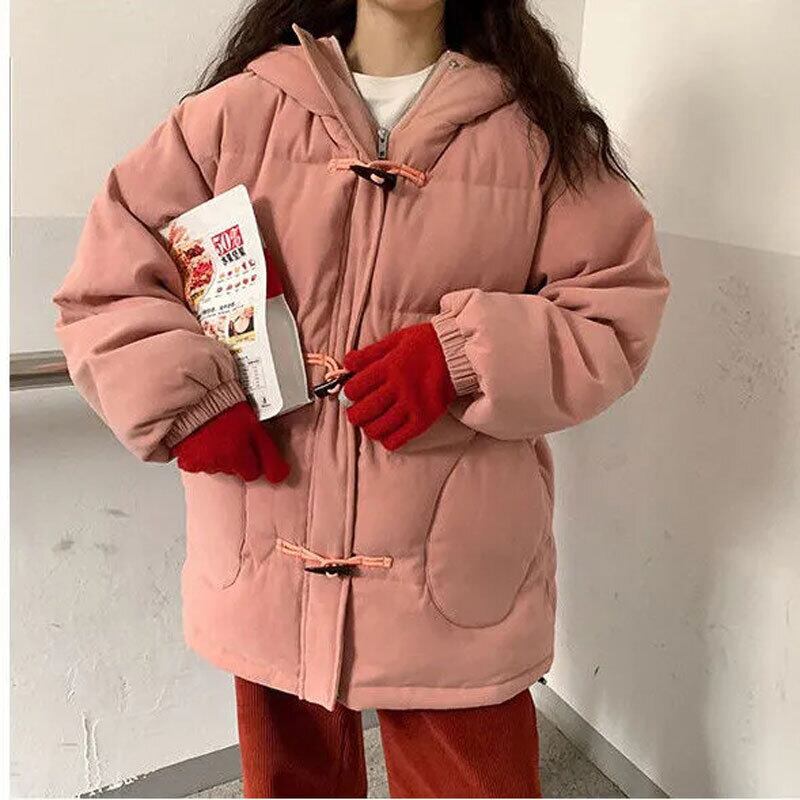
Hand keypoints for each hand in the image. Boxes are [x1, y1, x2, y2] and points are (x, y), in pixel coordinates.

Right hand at [171, 401, 288, 482]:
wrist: (195, 399)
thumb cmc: (225, 408)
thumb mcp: (255, 428)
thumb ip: (269, 455)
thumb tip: (280, 476)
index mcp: (238, 458)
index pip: (251, 473)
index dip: (252, 459)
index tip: (249, 447)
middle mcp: (220, 464)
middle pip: (233, 469)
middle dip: (234, 455)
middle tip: (231, 434)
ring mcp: (202, 463)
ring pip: (215, 465)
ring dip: (216, 453)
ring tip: (216, 433)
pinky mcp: (186, 460)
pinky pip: (195, 462)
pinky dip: (198, 454)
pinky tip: (201, 439)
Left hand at [343, 323, 456, 450]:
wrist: (457, 354)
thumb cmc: (425, 344)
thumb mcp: (395, 340)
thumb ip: (370, 353)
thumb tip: (347, 362)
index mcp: (390, 366)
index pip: (356, 388)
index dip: (348, 393)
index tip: (350, 394)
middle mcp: (399, 388)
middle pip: (364, 411)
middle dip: (353, 414)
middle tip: (355, 412)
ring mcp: (412, 406)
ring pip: (378, 428)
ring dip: (368, 427)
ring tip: (370, 422)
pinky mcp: (424, 419)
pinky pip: (398, 439)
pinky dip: (387, 439)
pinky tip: (386, 431)